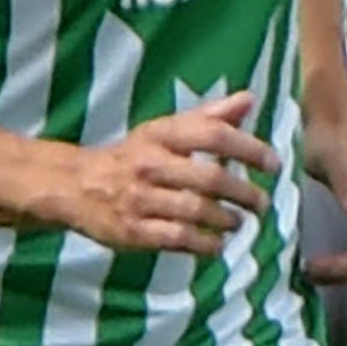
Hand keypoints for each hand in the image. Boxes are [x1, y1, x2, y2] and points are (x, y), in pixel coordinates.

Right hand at [46, 90, 279, 255]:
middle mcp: (150, 164)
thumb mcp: (163, 130)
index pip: (213, 135)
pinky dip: (205, 245)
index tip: (273, 165)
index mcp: (160, 135)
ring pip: (196, 211)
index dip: (249, 149)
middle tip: (261, 204)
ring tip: (239, 222)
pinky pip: (177, 239)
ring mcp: (139, 200)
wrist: (73, 186)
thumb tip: (248, 100)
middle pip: (209, 179)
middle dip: (244, 193)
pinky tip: (218, 245)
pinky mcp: (132, 231)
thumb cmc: (130, 156)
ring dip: (227, 220)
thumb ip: (207, 118)